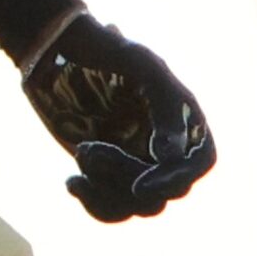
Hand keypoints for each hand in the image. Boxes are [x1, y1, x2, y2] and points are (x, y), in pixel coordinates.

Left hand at [21, 14, 214, 222]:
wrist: (58, 49)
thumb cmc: (107, 50)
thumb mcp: (144, 68)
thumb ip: (167, 109)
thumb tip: (171, 157)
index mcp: (185, 122)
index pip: (198, 164)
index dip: (175, 179)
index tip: (140, 186)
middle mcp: (166, 147)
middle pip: (165, 189)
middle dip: (125, 176)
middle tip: (87, 150)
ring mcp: (137, 162)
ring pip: (139, 204)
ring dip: (106, 191)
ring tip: (79, 155)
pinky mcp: (106, 172)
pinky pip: (113, 207)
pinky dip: (94, 204)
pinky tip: (71, 182)